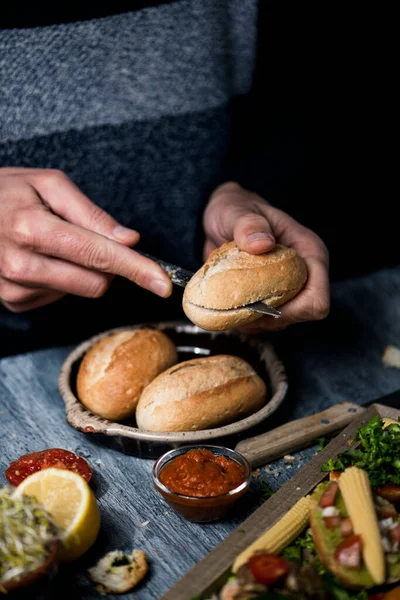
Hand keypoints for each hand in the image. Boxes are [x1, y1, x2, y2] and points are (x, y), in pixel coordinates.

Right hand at [0, 168, 171, 312]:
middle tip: (90, 238)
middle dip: (107, 265)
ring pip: (80, 291)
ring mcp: (14, 288)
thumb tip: (129, 240)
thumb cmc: (6, 191)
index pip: (99, 255)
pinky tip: (41, 258)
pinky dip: (62, 279)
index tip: (163, 283)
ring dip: (82, 270)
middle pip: (97, 283)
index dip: (137, 269)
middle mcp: (21, 264)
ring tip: (53, 243)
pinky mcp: (13, 302)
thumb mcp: (48, 184)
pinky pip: (60, 297)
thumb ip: (91, 213)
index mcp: (33, 228)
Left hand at [203, 182, 329, 330]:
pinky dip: (243, 320)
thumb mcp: (236, 210)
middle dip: (267, 319)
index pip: (316, 299)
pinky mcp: (271, 298)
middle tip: (234, 307)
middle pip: (298, 317)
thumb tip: (261, 244)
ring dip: (252, 321)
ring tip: (228, 304)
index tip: (259, 307)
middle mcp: (303, 275)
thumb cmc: (234, 208)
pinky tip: (226, 306)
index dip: (292, 312)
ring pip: (278, 323)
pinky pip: (262, 322)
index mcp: (309, 253)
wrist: (221, 217)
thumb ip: (248, 224)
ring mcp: (288, 289)